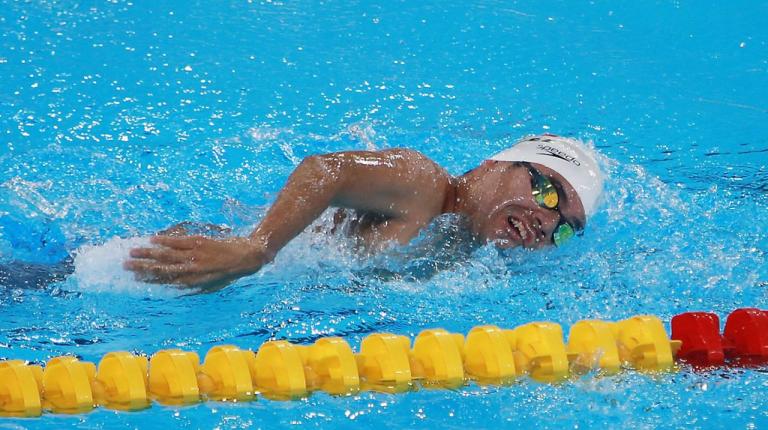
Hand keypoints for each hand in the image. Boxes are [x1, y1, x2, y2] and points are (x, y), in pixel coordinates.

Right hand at [124, 235, 268, 288]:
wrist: (248, 256)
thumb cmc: (230, 273)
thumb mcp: (213, 286)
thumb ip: (194, 287)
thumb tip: (177, 289)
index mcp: (194, 282)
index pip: (166, 282)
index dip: (149, 280)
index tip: (134, 279)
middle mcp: (192, 270)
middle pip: (162, 269)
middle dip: (142, 267)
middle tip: (125, 265)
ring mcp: (194, 255)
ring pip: (166, 254)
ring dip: (148, 253)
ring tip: (132, 251)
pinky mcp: (199, 242)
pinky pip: (177, 241)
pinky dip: (164, 240)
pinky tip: (151, 239)